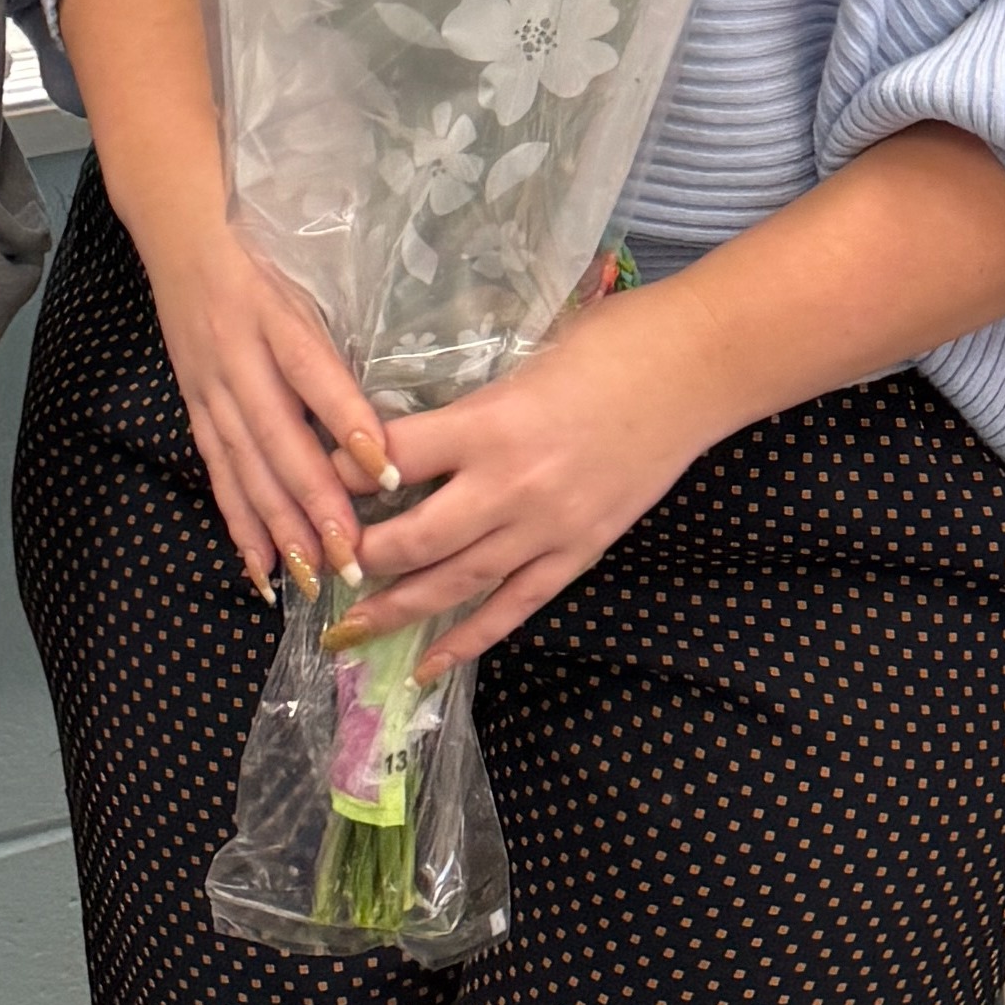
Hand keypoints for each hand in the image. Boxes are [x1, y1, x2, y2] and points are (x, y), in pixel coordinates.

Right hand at [139, 211, 402, 596]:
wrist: (180, 235)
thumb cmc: (265, 258)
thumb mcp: (308, 283)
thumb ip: (338, 344)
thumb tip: (392, 417)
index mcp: (274, 317)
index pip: (314, 375)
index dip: (348, 422)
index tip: (388, 472)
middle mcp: (237, 357)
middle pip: (277, 438)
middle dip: (315, 503)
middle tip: (352, 557)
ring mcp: (209, 388)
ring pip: (245, 467)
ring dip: (279, 527)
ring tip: (312, 576)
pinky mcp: (194, 408)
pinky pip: (218, 474)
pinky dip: (239, 524)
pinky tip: (261, 568)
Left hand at [338, 287, 717, 676]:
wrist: (699, 368)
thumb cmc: (615, 339)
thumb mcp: (526, 352)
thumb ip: (471, 399)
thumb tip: (414, 425)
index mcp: (490, 422)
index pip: (392, 457)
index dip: (341, 472)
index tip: (305, 479)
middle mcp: (510, 485)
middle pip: (411, 539)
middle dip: (357, 557)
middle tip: (318, 566)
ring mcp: (547, 527)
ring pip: (454, 584)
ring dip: (394, 610)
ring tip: (346, 632)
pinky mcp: (580, 551)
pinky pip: (513, 608)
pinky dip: (468, 641)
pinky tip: (428, 665)